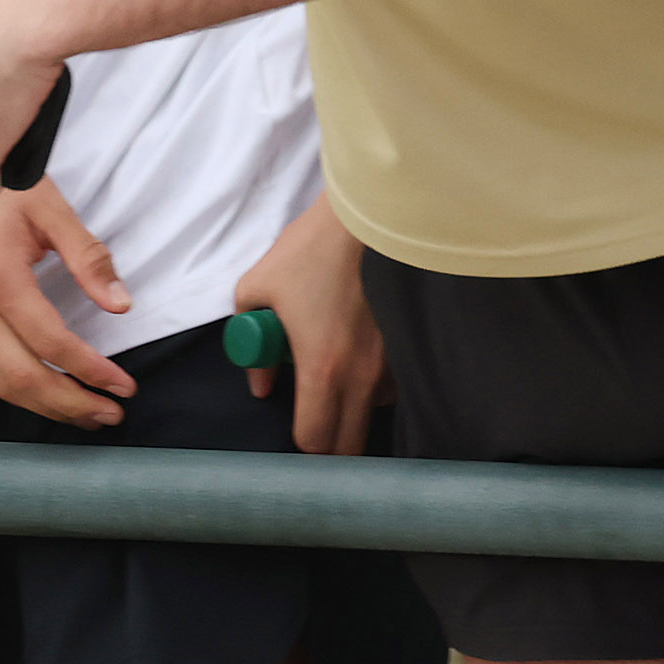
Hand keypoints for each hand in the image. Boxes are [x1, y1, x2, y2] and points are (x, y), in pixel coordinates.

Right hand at [0, 176, 134, 428]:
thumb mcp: (51, 210)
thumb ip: (88, 259)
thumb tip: (121, 305)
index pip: (51, 342)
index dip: (91, 370)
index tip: (123, 386)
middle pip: (20, 377)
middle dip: (68, 403)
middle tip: (109, 414)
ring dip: (40, 405)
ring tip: (82, 413)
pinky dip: (8, 390)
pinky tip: (38, 393)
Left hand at [231, 193, 383, 456]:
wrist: (371, 214)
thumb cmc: (310, 250)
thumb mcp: (256, 291)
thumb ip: (253, 348)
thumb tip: (263, 384)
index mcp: (322, 368)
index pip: (315, 440)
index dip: (300, 449)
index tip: (292, 436)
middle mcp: (364, 374)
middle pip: (350, 446)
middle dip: (330, 447)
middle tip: (313, 429)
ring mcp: (393, 360)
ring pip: (376, 413)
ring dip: (356, 414)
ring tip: (338, 390)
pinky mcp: (410, 342)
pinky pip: (394, 384)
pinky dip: (378, 387)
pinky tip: (362, 364)